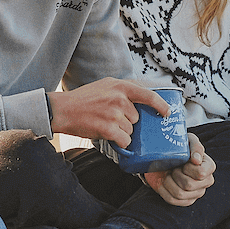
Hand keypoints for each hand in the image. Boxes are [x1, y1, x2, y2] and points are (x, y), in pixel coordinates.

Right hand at [48, 78, 173, 145]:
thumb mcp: (105, 86)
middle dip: (127, 122)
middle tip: (110, 118)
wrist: (62, 110)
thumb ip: (123, 90)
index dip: (161, 105)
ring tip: (104, 124)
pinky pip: (124, 140)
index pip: (149, 95)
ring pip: (130, 131)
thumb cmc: (83, 99)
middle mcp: (120, 98)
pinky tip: (106, 134)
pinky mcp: (108, 128)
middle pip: (137, 118)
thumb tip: (142, 99)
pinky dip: (118, 142)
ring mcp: (114, 114)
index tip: (167, 113)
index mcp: (120, 86)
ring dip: (121, 132)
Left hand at [142, 133, 214, 206]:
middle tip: (171, 167)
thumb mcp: (188, 141)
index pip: (200, 173)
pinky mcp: (187, 201)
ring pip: (179, 193)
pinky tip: (162, 183)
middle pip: (188, 185)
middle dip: (175, 174)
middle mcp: (207, 182)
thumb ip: (195, 146)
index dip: (187, 168)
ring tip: (166, 174)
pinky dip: (164, 191)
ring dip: (168, 182)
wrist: (167, 159)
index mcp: (209, 167)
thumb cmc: (180, 148)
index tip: (182, 161)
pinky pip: (173, 200)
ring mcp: (197, 193)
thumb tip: (196, 160)